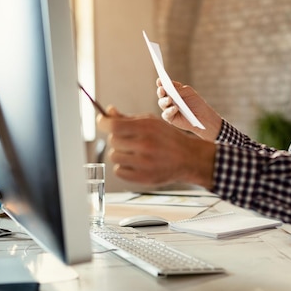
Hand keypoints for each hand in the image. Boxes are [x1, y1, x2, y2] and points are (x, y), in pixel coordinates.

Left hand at [99, 109, 215, 187]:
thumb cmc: (168, 138)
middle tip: (128, 140)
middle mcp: (145, 145)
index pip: (113, 125)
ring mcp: (144, 163)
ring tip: (133, 152)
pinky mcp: (143, 178)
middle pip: (112, 141)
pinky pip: (118, 171)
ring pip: (114, 156)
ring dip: (120, 153)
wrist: (188, 158)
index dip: (103, 122)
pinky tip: (135, 163)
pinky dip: (123, 167)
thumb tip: (107, 112)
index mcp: (146, 127)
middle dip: (116, 139)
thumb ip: (127, 118)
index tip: (102, 121)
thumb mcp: (151, 122)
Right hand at [156, 79, 222, 140]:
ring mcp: (168, 108)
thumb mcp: (189, 92)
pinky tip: (175, 108)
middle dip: (161, 91)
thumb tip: (170, 88)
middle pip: (161, 94)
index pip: (165, 85)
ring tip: (170, 99)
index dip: (161, 82)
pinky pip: (166, 114)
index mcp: (172, 91)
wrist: (203, 116)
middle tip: (162, 89)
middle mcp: (168, 99)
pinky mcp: (170, 118)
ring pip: (162, 103)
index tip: (159, 80)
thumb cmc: (196, 102)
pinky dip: (170, 111)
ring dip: (165, 101)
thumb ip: (179, 89)